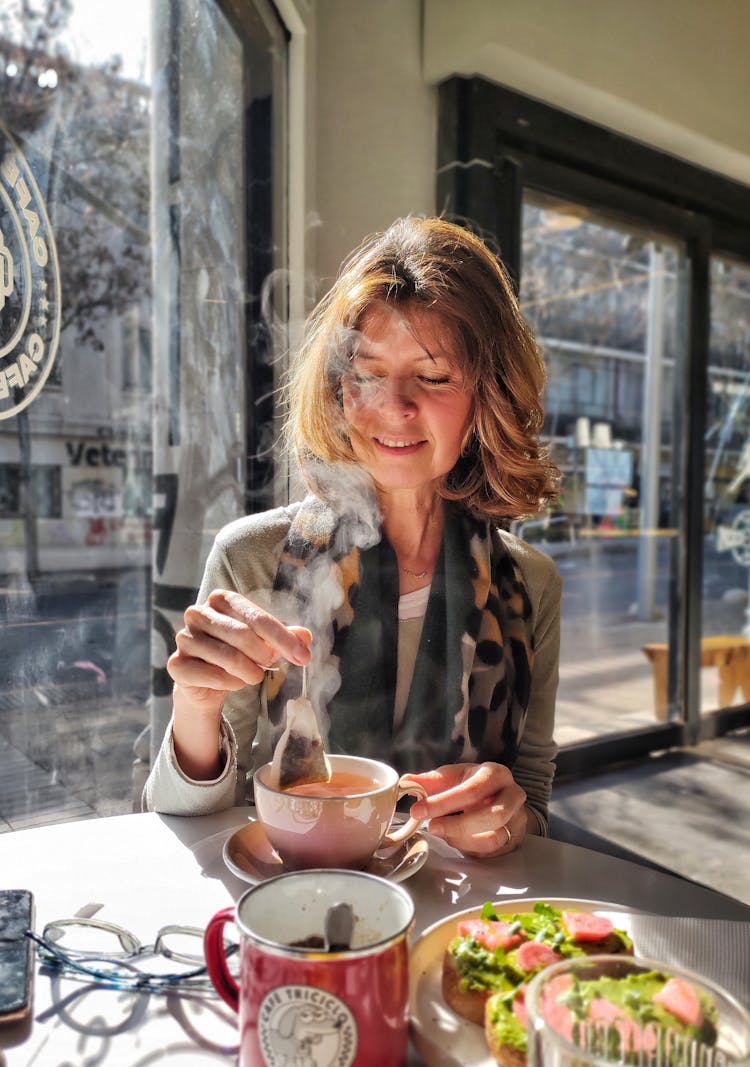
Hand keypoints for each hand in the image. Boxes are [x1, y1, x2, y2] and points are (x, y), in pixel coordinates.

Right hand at [168, 588, 311, 716]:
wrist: (207, 681)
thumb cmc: (238, 652)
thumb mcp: (265, 642)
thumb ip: (285, 638)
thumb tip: (306, 637)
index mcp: (221, 599)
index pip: (258, 618)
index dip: (283, 639)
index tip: (304, 658)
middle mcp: (198, 613)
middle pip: (243, 636)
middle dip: (264, 656)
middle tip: (268, 667)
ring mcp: (184, 638)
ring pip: (229, 658)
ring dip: (249, 672)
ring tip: (252, 675)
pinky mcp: (176, 664)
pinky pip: (213, 676)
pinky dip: (231, 683)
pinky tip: (233, 682)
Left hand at [405, 762, 526, 856]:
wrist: (498, 796)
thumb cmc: (472, 784)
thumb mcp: (452, 777)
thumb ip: (430, 781)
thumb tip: (406, 782)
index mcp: (496, 774)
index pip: (472, 790)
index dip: (443, 802)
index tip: (418, 810)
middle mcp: (513, 795)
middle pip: (490, 815)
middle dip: (456, 825)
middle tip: (430, 827)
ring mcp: (517, 819)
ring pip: (493, 838)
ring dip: (462, 839)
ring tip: (442, 832)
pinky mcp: (514, 840)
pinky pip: (492, 852)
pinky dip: (469, 848)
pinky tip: (456, 839)